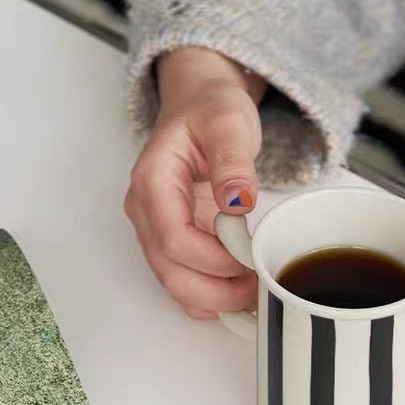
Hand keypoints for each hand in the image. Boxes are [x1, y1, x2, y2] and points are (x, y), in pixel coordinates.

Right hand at [126, 47, 265, 318]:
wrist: (201, 105)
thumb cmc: (211, 110)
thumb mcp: (229, 122)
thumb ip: (233, 160)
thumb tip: (237, 200)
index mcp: (152, 182)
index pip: (173, 239)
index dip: (213, 260)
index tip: (251, 259)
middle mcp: (146, 212)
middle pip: (170, 273)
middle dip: (216, 291)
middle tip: (258, 288)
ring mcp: (156, 231)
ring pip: (175, 284)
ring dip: (215, 299)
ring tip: (255, 291)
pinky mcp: (172, 242)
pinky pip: (185, 281)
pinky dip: (211, 296)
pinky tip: (241, 292)